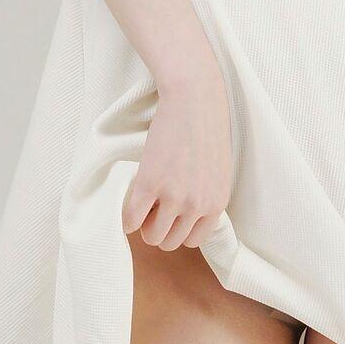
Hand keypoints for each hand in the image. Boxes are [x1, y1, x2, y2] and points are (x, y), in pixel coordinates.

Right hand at [122, 71, 233, 250]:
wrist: (194, 101)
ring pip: (152, 236)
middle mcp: (197, 205)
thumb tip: (188, 215)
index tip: (169, 217)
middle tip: (152, 209)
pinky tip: (128, 207)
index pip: (193, 240)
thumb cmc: (206, 129)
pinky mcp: (150, 183)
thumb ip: (207, 196)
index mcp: (216, 204)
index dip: (177, 230)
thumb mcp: (218, 171)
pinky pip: (132, 218)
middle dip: (159, 230)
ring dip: (143, 226)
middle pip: (171, 242)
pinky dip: (126, 219)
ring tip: (143, 206)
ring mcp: (173, 196)